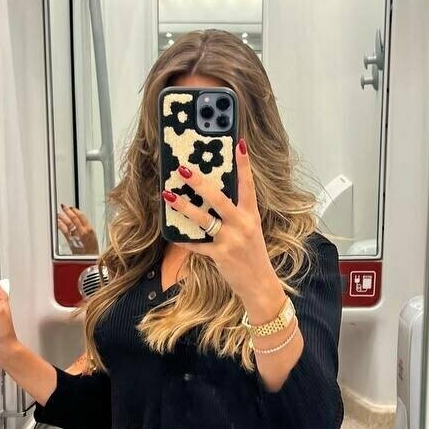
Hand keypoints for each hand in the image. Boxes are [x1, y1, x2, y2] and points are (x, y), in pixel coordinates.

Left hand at [57, 203, 98, 254]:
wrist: (91, 262)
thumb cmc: (93, 253)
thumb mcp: (93, 239)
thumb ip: (85, 230)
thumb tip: (78, 224)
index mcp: (90, 230)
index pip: (82, 216)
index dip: (76, 210)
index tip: (72, 207)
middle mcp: (84, 231)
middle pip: (74, 218)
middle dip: (68, 211)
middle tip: (63, 206)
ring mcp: (77, 236)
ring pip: (69, 223)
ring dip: (62, 216)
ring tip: (58, 213)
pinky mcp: (71, 241)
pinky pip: (65, 231)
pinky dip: (60, 225)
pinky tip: (57, 222)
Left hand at [161, 138, 282, 316]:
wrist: (260, 284)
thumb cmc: (252, 254)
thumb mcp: (250, 230)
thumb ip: (235, 214)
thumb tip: (212, 197)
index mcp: (251, 215)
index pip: (248, 185)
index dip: (244, 165)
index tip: (239, 143)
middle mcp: (242, 225)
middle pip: (219, 199)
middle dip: (200, 183)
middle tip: (183, 169)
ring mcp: (231, 240)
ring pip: (204, 219)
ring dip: (184, 207)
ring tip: (168, 195)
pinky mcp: (220, 255)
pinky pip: (198, 245)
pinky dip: (185, 240)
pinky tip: (173, 233)